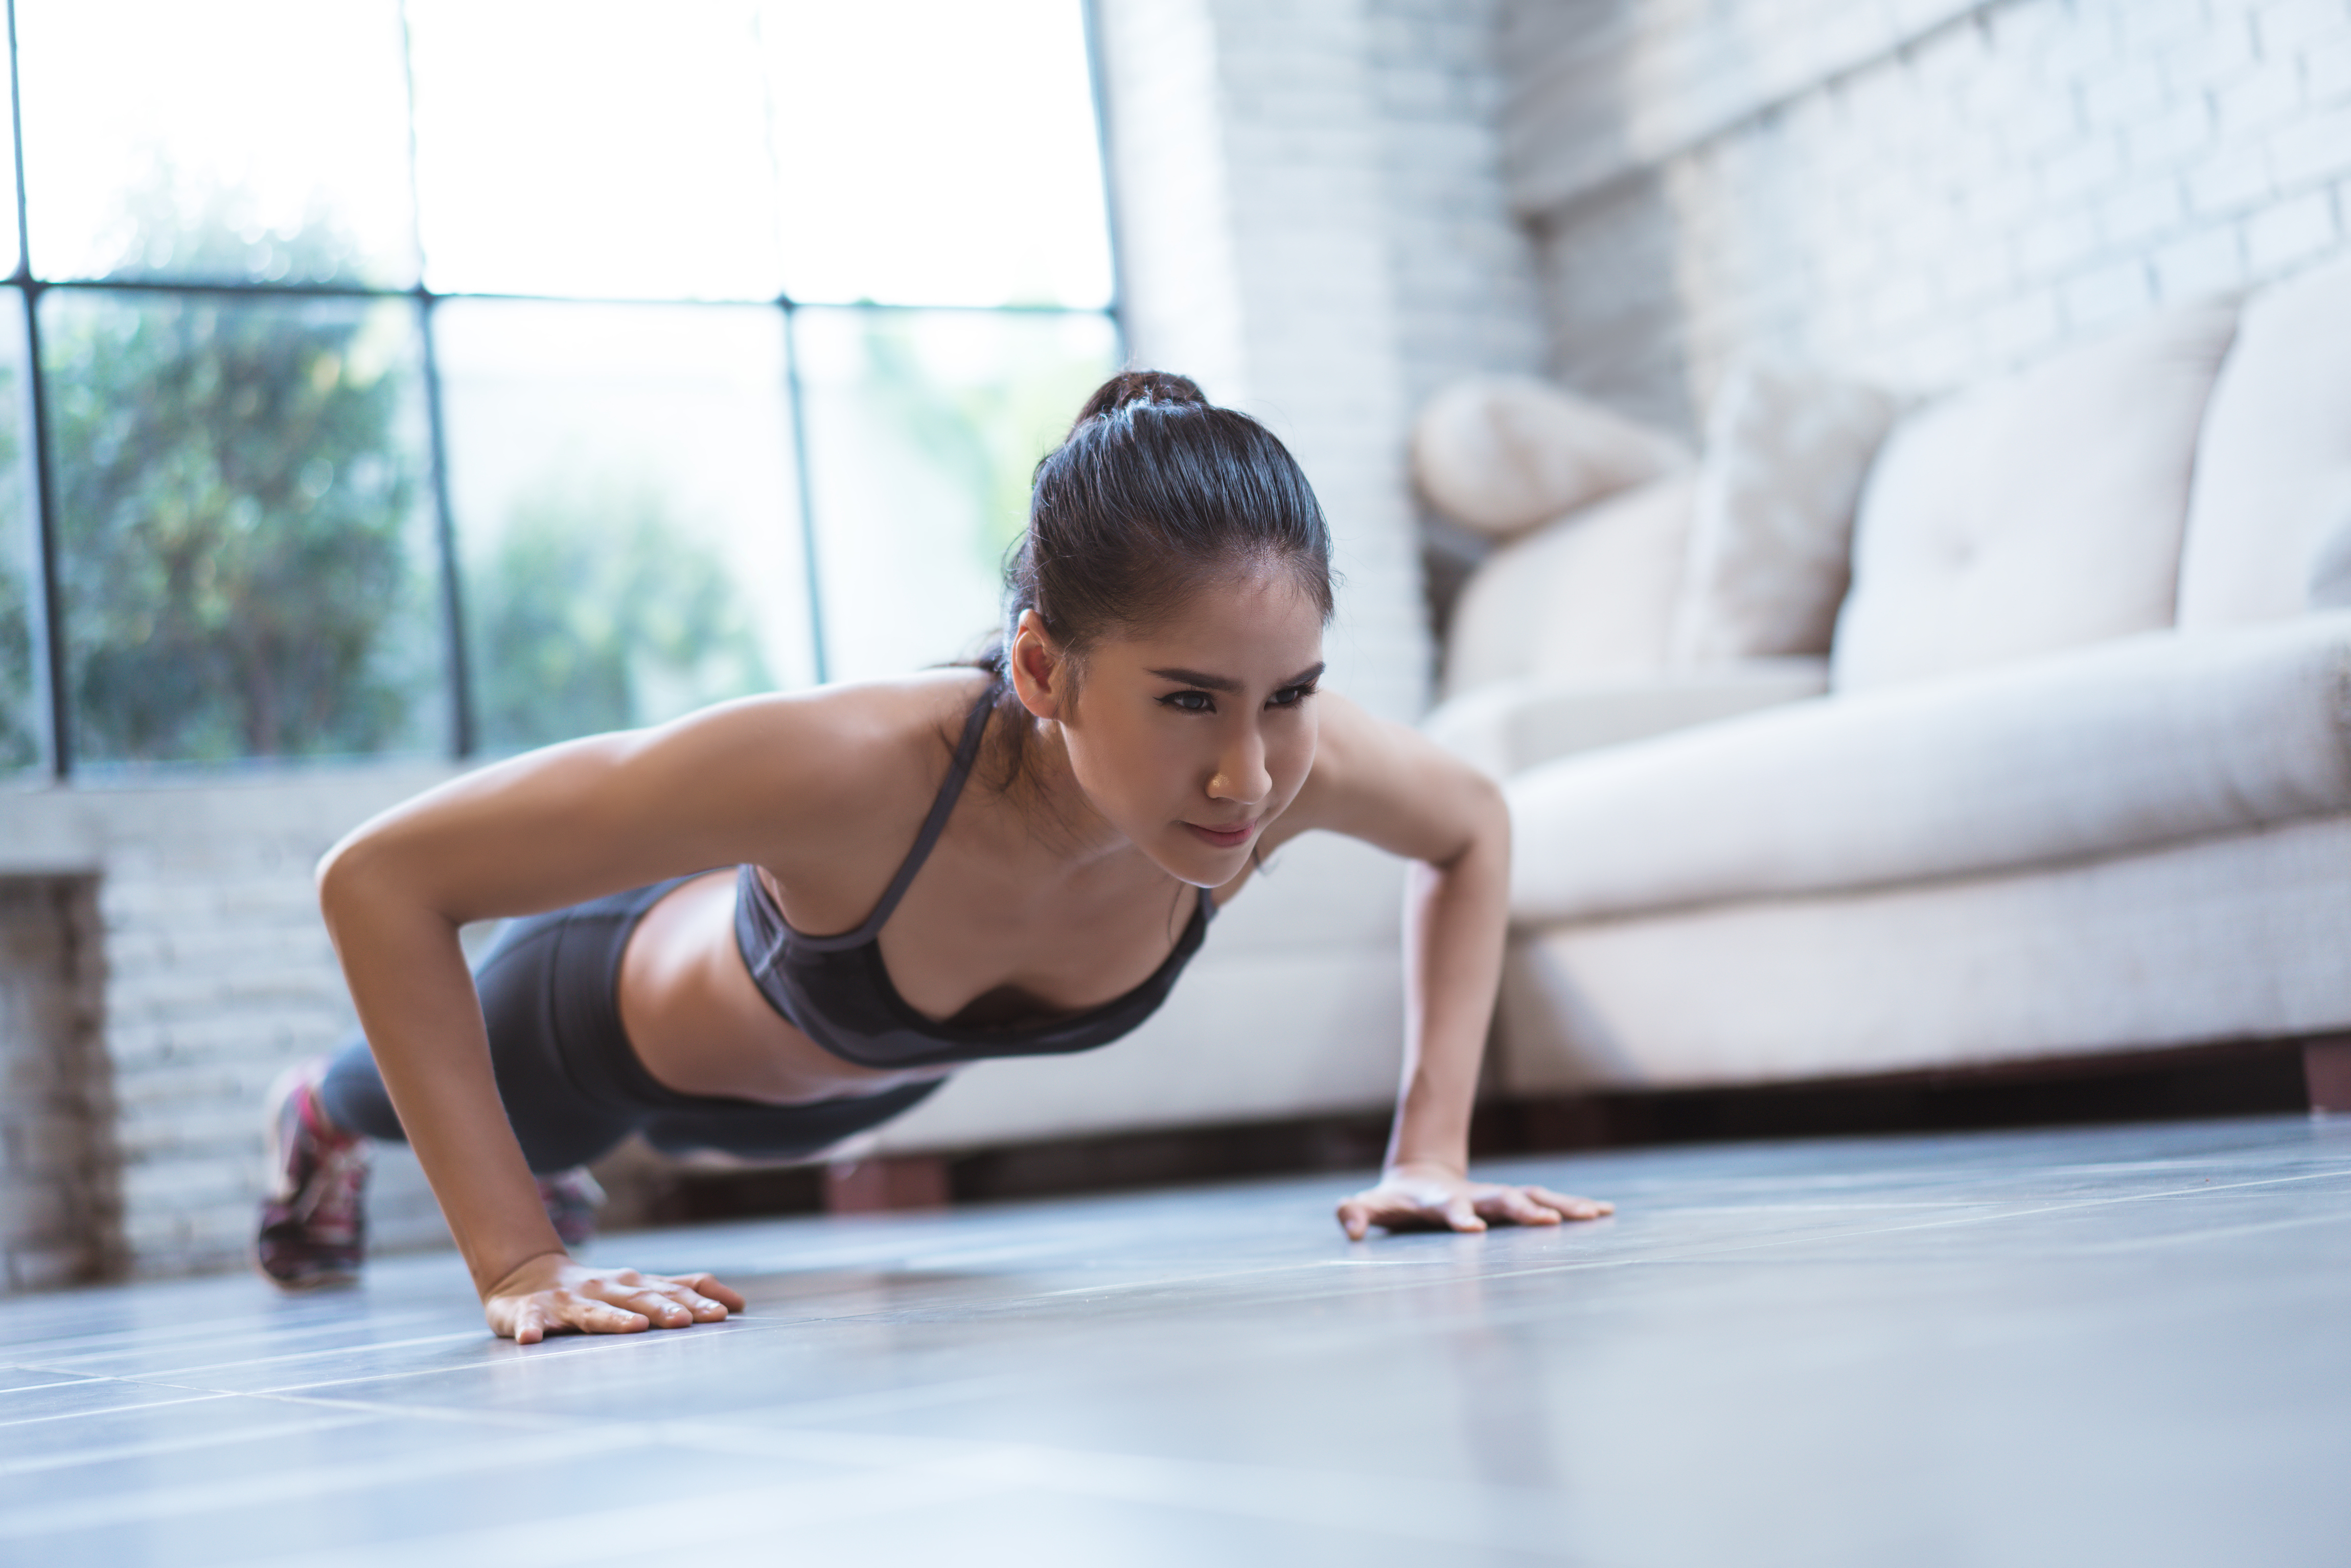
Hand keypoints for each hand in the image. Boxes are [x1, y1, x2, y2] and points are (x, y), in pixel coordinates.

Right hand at [482, 1252, 746, 1343]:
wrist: (526, 1277)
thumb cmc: (597, 1289)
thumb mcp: (641, 1288)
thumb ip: (684, 1291)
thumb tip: (738, 1303)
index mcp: (633, 1285)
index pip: (670, 1290)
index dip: (697, 1301)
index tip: (724, 1313)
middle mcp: (605, 1288)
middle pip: (638, 1299)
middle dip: (664, 1309)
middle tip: (686, 1321)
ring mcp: (568, 1301)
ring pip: (592, 1310)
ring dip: (613, 1319)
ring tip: (633, 1328)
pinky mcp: (530, 1313)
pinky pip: (529, 1322)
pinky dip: (531, 1329)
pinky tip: (532, 1340)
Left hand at [1336, 1162, 1612, 1240]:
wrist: (1419, 1178)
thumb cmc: (1393, 1201)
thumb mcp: (1370, 1207)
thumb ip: (1355, 1213)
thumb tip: (1348, 1228)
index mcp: (1437, 1201)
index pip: (1448, 1208)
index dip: (1459, 1217)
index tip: (1474, 1230)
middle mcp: (1474, 1197)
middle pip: (1501, 1200)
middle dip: (1522, 1211)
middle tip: (1549, 1224)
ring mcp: (1496, 1197)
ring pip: (1532, 1197)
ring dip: (1560, 1207)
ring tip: (1593, 1215)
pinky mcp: (1513, 1202)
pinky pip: (1546, 1203)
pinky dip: (1573, 1207)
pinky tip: (1605, 1213)